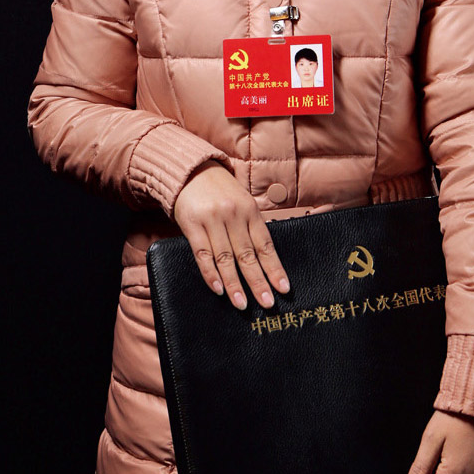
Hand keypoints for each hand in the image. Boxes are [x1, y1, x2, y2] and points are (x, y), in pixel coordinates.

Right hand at [173, 160, 290, 310]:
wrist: (191, 170)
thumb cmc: (220, 190)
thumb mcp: (242, 201)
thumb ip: (250, 226)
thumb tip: (264, 259)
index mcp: (250, 210)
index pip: (265, 245)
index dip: (275, 268)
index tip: (283, 288)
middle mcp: (233, 215)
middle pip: (248, 255)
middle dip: (258, 282)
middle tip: (267, 303)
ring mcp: (213, 220)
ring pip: (226, 258)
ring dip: (235, 284)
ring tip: (242, 304)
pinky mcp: (193, 224)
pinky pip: (203, 254)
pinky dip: (211, 273)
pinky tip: (218, 288)